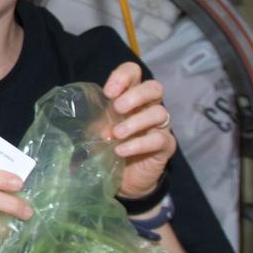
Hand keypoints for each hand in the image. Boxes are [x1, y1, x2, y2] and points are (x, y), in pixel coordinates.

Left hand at [102, 62, 177, 198]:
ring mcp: (160, 126)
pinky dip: (138, 144)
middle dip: (136, 95)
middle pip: (154, 88)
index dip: (124, 76)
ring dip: (135, 122)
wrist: (124, 179)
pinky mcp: (166, 146)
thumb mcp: (98, 130)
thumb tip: (87, 116)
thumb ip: (95, 119)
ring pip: (160, 113)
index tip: (108, 92)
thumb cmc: (110, 147)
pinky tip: (121, 151)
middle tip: (117, 108)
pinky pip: (159, 139)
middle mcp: (149, 107)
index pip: (134, 73)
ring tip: (116, 134)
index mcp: (131, 97)